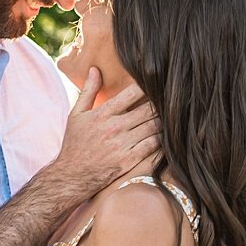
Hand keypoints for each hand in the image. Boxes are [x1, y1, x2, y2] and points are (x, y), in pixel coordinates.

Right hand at [54, 67, 160, 194]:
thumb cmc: (74, 143)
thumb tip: (95, 69)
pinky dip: (162, 138)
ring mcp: (123, 145)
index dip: (147, 86)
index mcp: (102, 114)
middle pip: (147, 109)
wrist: (72, 176)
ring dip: (164, 119)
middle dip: (160, 102)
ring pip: (153, 126)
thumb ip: (88, 91)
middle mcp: (114, 128)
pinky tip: (168, 133)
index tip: (155, 81)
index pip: (131, 93)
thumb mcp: (76, 114)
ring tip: (174, 113)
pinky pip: (153, 145)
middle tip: (172, 96)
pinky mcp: (129, 160)